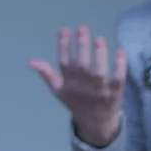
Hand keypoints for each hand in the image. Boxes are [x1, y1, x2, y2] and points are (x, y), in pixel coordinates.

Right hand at [26, 27, 126, 146]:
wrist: (95, 121)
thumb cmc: (76, 101)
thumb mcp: (57, 89)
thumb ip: (46, 74)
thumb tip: (30, 61)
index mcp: (68, 81)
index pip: (63, 61)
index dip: (63, 46)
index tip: (64, 30)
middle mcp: (83, 84)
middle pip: (81, 64)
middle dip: (81, 46)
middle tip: (82, 28)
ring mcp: (99, 88)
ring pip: (99, 70)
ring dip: (99, 55)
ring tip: (99, 39)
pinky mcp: (115, 90)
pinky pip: (118, 78)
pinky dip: (120, 66)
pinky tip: (120, 51)